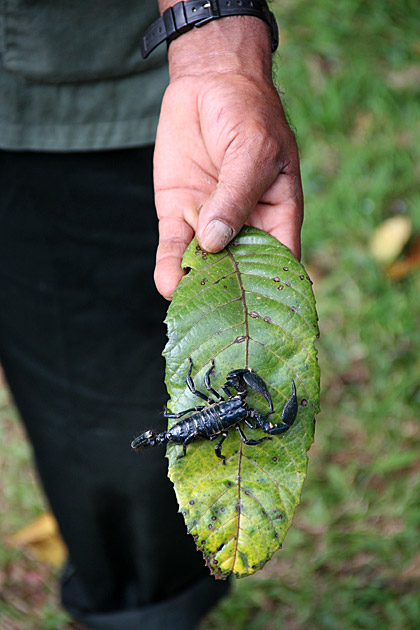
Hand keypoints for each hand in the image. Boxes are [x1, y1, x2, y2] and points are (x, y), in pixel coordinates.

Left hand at [153, 16, 302, 299]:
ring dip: (195, 285)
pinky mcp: (178, 215)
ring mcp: (209, 224)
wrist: (208, 82)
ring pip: (204, 265)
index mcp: (278, 216)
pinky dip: (170, 264)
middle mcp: (244, 228)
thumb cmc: (248, 114)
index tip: (266, 319)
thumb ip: (235, 197)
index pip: (281, 263)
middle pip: (240, 273)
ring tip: (187, 305)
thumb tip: (216, 243)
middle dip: (230, 296)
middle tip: (219, 322)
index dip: (276, 292)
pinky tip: (167, 282)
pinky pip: (174, 246)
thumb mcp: (253, 151)